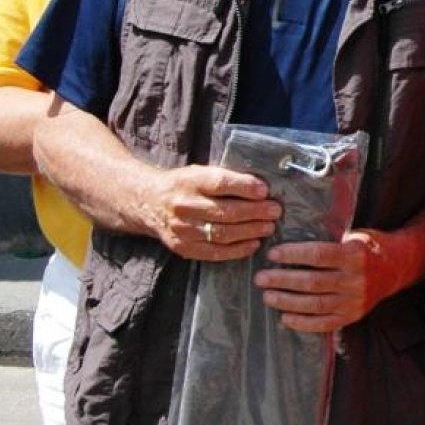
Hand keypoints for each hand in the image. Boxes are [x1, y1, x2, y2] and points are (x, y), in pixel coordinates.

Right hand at [143, 164, 278, 261]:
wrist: (148, 202)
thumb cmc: (185, 185)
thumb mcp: (200, 172)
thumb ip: (226, 179)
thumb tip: (262, 188)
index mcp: (191, 181)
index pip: (221, 183)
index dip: (245, 187)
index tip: (265, 191)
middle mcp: (185, 206)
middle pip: (225, 211)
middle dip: (255, 212)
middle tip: (275, 211)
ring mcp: (182, 229)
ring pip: (222, 234)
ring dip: (250, 231)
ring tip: (269, 227)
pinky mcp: (183, 247)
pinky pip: (214, 252)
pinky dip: (237, 250)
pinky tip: (253, 244)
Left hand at [256, 229, 408, 333]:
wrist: (397, 267)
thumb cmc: (369, 246)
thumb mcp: (353, 235)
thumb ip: (329, 240)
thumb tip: (290, 237)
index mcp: (355, 254)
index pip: (319, 255)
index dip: (293, 255)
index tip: (272, 254)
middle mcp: (356, 279)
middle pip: (313, 282)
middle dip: (283, 280)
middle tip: (261, 277)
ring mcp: (355, 300)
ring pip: (315, 304)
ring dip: (287, 301)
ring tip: (268, 296)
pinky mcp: (353, 316)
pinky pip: (324, 324)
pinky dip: (302, 323)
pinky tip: (285, 317)